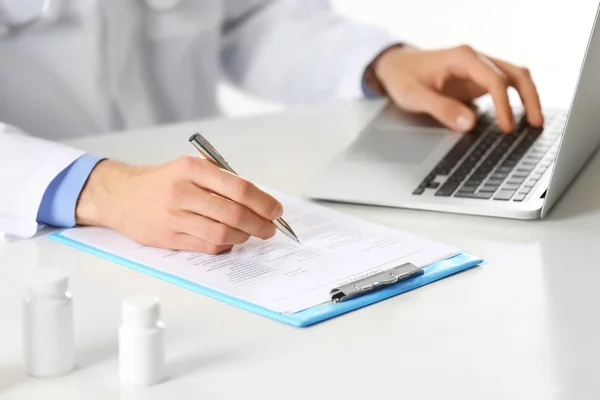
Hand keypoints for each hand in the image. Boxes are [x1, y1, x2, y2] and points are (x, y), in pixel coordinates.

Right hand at [75, 156, 282, 253]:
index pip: (238, 187)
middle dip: (260, 223)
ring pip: (222, 233)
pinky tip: (230, 240)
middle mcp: (182, 191)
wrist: (120, 195)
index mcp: (191, 169)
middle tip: (270, 228)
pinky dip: (225, 245)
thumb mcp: (188, 167)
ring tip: (252, 234)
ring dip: (244, 236)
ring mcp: (174, 217)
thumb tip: (258, 199)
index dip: (262, 201)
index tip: (275, 210)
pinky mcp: (168, 238)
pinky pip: (206, 245)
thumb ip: (220, 179)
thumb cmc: (161, 181)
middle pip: (233, 213)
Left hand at [371, 45, 543, 132]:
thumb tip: (469, 124)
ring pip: (514, 78)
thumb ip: (442, 109)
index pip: (495, 80)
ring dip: (527, 97)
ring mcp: (478, 69)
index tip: (507, 127)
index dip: (504, 105)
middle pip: (515, 74)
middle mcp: (475, 60)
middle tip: (536, 123)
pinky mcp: (477, 80)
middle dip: (529, 98)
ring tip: (535, 122)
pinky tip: (519, 118)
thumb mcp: (415, 96)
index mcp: (463, 58)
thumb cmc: (402, 77)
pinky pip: (504, 87)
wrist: (394, 65)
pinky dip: (516, 100)